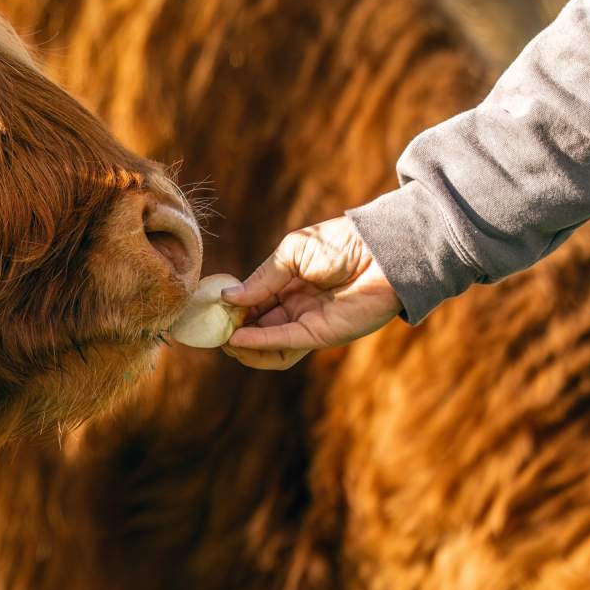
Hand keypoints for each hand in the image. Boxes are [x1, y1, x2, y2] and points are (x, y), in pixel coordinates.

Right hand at [220, 216, 402, 369]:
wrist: (381, 250)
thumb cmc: (340, 243)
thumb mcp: (292, 252)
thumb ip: (262, 278)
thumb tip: (228, 299)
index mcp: (289, 285)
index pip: (253, 303)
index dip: (231, 308)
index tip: (208, 309)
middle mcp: (297, 308)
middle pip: (258, 326)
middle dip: (232, 329)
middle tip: (208, 329)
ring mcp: (309, 323)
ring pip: (269, 345)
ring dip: (244, 346)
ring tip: (222, 340)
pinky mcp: (322, 335)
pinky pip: (285, 343)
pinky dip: (260, 343)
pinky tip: (237, 339)